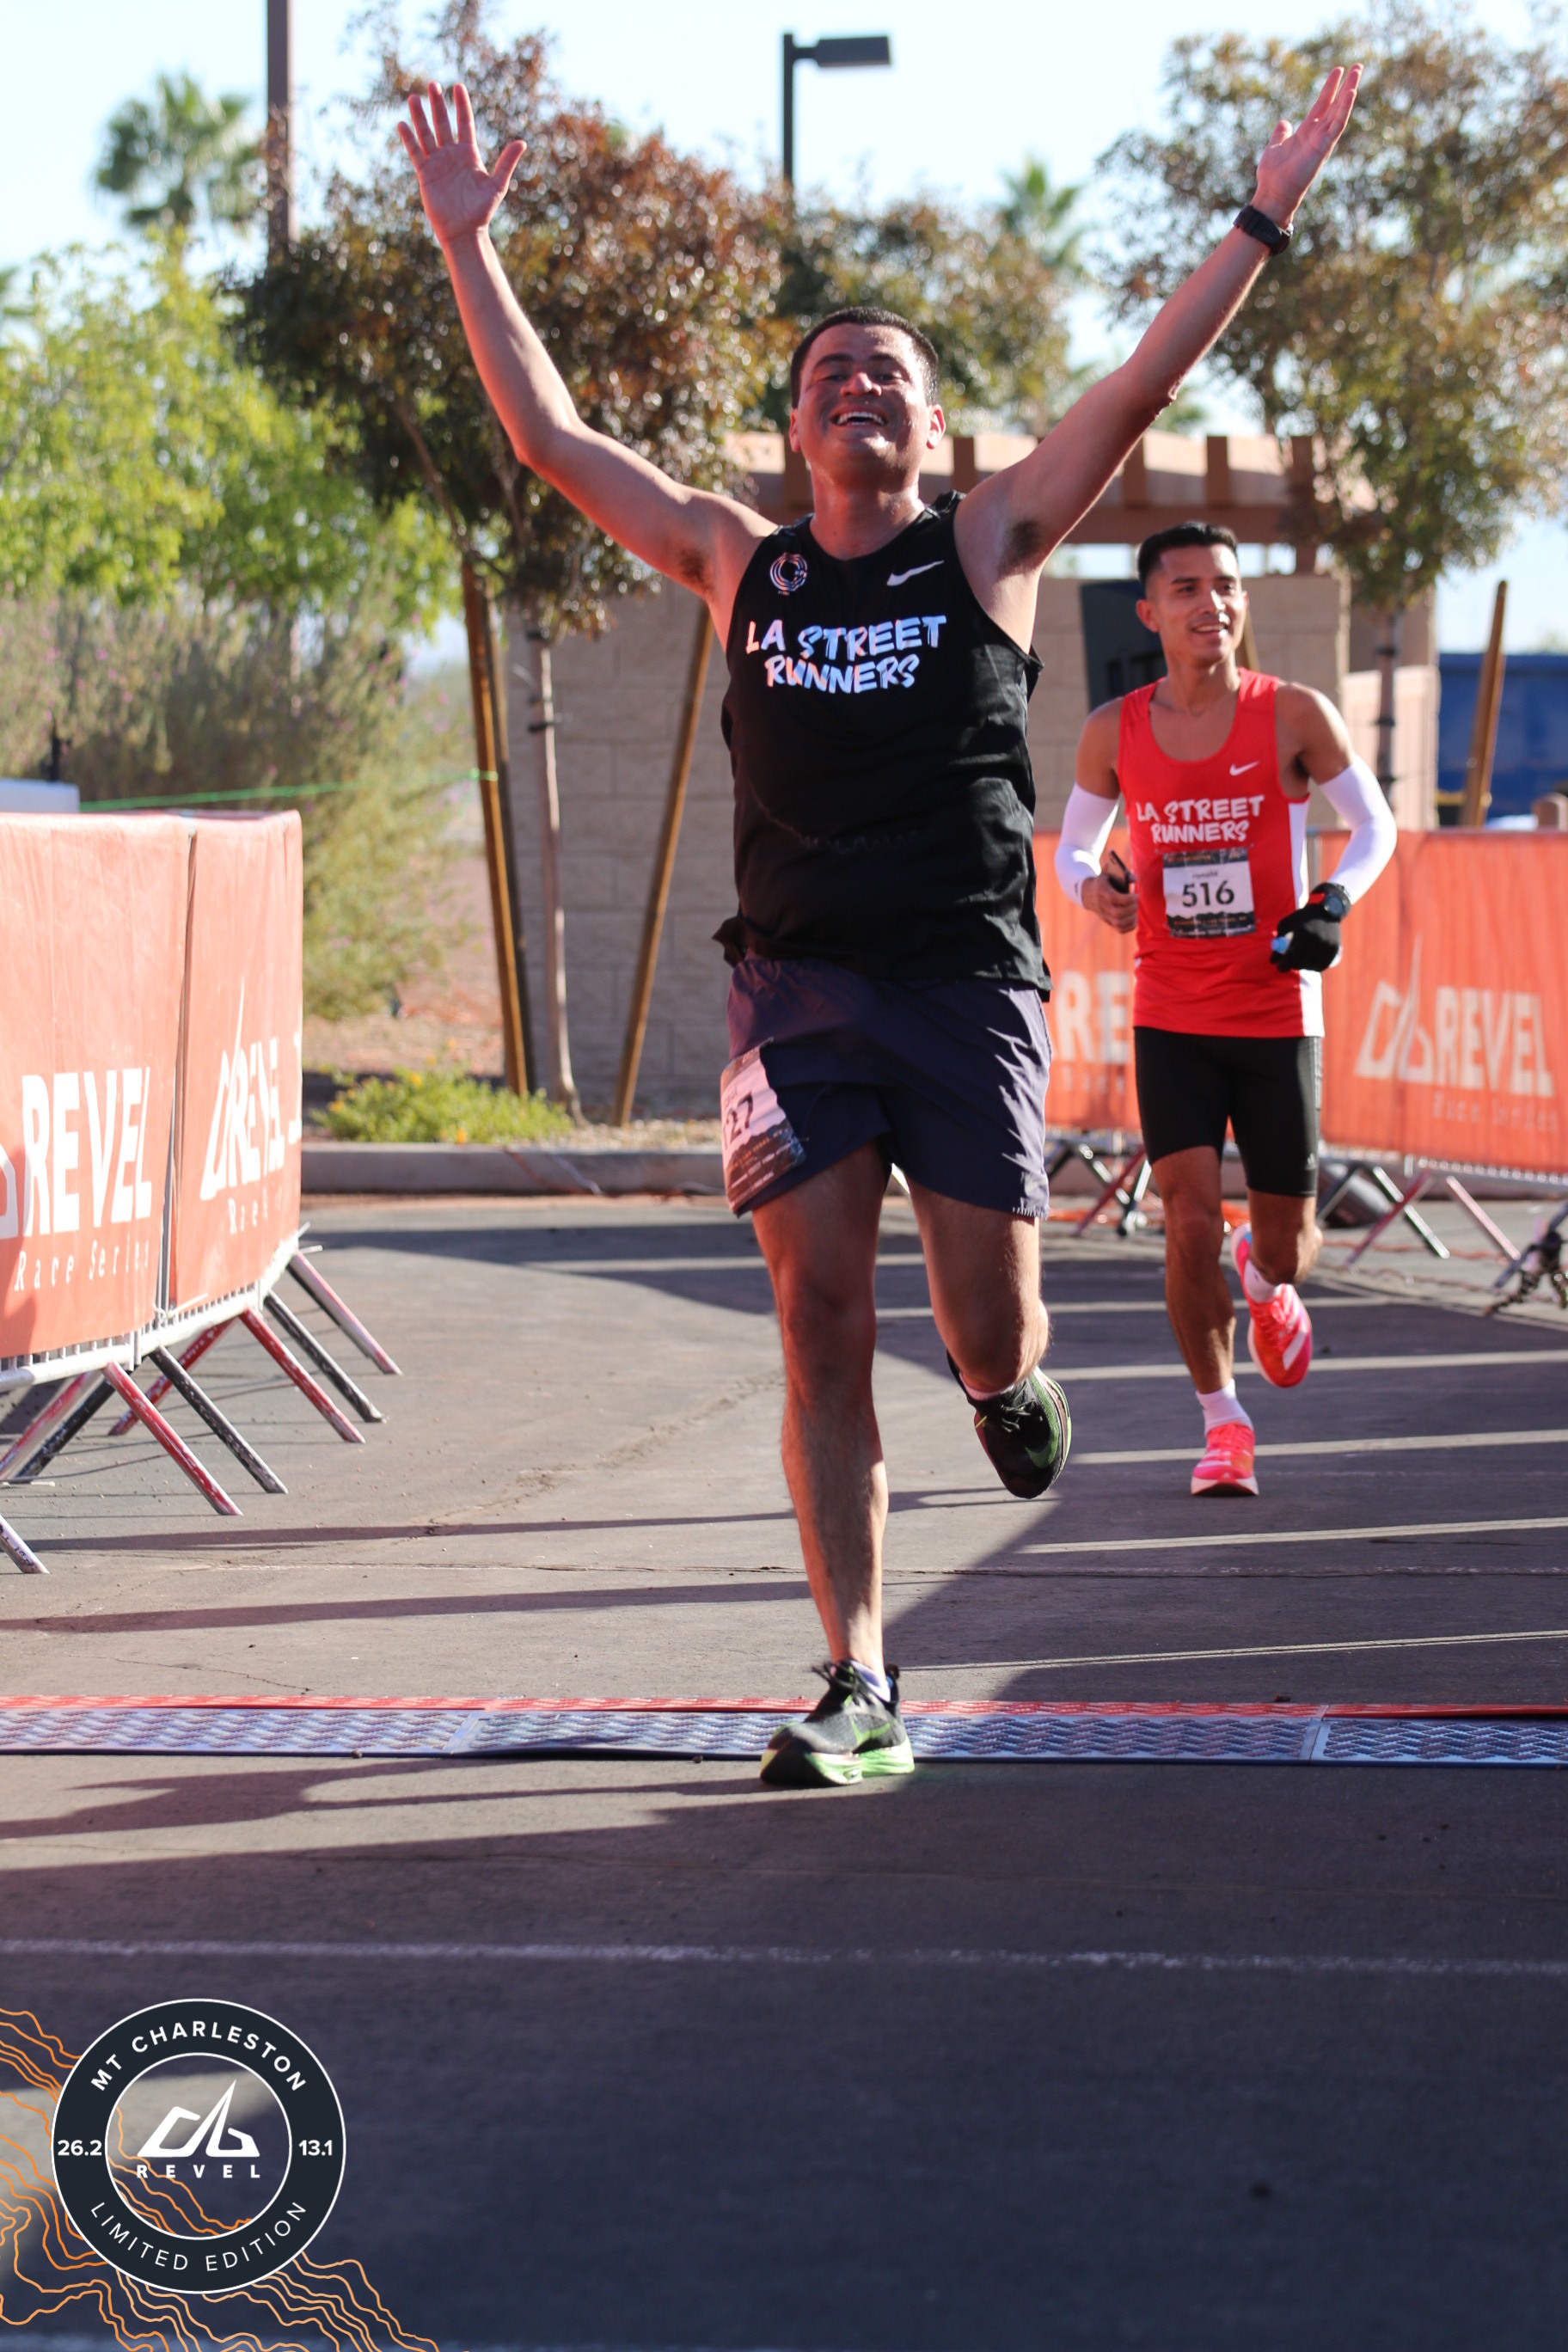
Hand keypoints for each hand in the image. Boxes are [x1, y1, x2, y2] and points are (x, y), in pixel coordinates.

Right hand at [397, 81, 524, 249]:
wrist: (464, 231)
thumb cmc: (482, 211)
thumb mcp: (497, 185)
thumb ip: (507, 162)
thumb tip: (522, 142)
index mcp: (469, 154)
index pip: (464, 123)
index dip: (462, 105)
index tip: (458, 86)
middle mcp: (452, 155)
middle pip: (443, 123)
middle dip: (438, 104)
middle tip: (433, 85)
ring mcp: (438, 163)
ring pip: (427, 134)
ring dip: (420, 117)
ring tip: (414, 98)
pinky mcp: (425, 174)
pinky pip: (416, 153)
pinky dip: (409, 139)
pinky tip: (402, 124)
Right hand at [1082, 873, 1137, 933]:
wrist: (1088, 895)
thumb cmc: (1103, 882)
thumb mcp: (1108, 873)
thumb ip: (1122, 872)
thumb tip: (1135, 879)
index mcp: (1101, 892)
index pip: (1113, 898)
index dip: (1127, 898)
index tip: (1136, 895)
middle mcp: (1102, 906)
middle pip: (1118, 913)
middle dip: (1131, 908)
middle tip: (1135, 903)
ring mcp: (1105, 915)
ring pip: (1119, 923)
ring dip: (1132, 918)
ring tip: (1134, 911)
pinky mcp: (1108, 922)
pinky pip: (1120, 929)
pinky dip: (1130, 926)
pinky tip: (1133, 918)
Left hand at [1252, 63, 1361, 228]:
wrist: (1273, 194)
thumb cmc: (1273, 175)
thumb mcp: (1275, 146)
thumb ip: (1281, 133)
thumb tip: (1284, 122)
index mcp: (1307, 132)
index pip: (1323, 104)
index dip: (1330, 87)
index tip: (1339, 70)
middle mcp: (1318, 134)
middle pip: (1336, 104)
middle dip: (1347, 85)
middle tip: (1358, 65)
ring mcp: (1323, 140)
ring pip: (1340, 111)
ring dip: (1350, 91)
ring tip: (1358, 72)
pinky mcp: (1323, 147)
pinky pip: (1337, 125)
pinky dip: (1344, 109)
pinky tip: (1351, 92)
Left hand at [1270, 882, 1347, 971]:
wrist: (1327, 911)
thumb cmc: (1302, 918)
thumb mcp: (1286, 923)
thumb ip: (1278, 941)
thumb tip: (1272, 961)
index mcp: (1303, 932)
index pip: (1291, 956)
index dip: (1284, 965)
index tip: (1279, 967)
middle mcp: (1317, 939)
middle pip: (1301, 963)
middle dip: (1292, 966)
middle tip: (1288, 965)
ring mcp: (1327, 944)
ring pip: (1311, 966)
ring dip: (1303, 966)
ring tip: (1300, 960)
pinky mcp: (1334, 949)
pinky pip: (1322, 966)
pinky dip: (1314, 967)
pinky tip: (1310, 962)